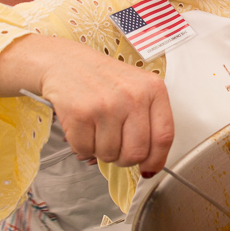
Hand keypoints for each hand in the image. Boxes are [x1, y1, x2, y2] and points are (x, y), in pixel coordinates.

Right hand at [40, 50, 173, 175]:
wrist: (66, 62)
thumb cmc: (103, 77)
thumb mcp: (137, 88)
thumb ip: (149, 120)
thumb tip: (151, 163)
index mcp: (153, 89)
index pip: (164, 137)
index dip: (157, 159)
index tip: (149, 168)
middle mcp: (133, 96)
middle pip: (136, 153)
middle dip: (124, 158)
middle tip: (116, 147)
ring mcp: (107, 105)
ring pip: (110, 155)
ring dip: (101, 150)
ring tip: (97, 128)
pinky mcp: (81, 113)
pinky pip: (85, 149)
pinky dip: (82, 146)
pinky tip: (83, 126)